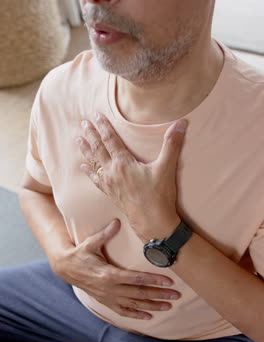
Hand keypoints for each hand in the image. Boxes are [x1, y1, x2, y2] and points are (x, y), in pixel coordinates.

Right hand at [54, 219, 180, 319]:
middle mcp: (110, 289)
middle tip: (176, 295)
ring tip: (169, 306)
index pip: (136, 278)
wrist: (66, 269)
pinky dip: (137, 315)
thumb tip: (117, 221)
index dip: (153, 280)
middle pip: (139, 293)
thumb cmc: (81, 254)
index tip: (169, 281)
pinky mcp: (106, 302)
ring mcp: (108, 298)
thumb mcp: (90, 243)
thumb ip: (105, 234)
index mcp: (108, 274)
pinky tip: (150, 316)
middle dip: (159, 294)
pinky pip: (123, 312)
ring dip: (152, 306)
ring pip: (134, 305)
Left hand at [77, 114, 187, 240]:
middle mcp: (113, 172)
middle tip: (83, 123)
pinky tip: (83, 167)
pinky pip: (96, 180)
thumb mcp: (166, 168)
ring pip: (94, 163)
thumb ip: (172, 144)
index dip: (103, 127)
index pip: (110, 140)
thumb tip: (181, 123)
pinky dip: (89, 172)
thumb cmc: (159, 196)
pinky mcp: (111, 194)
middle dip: (91, 135)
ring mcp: (110, 184)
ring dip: (86, 150)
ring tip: (78, 140)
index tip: (96, 115)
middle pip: (98, 149)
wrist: (152, 223)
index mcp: (124, 163)